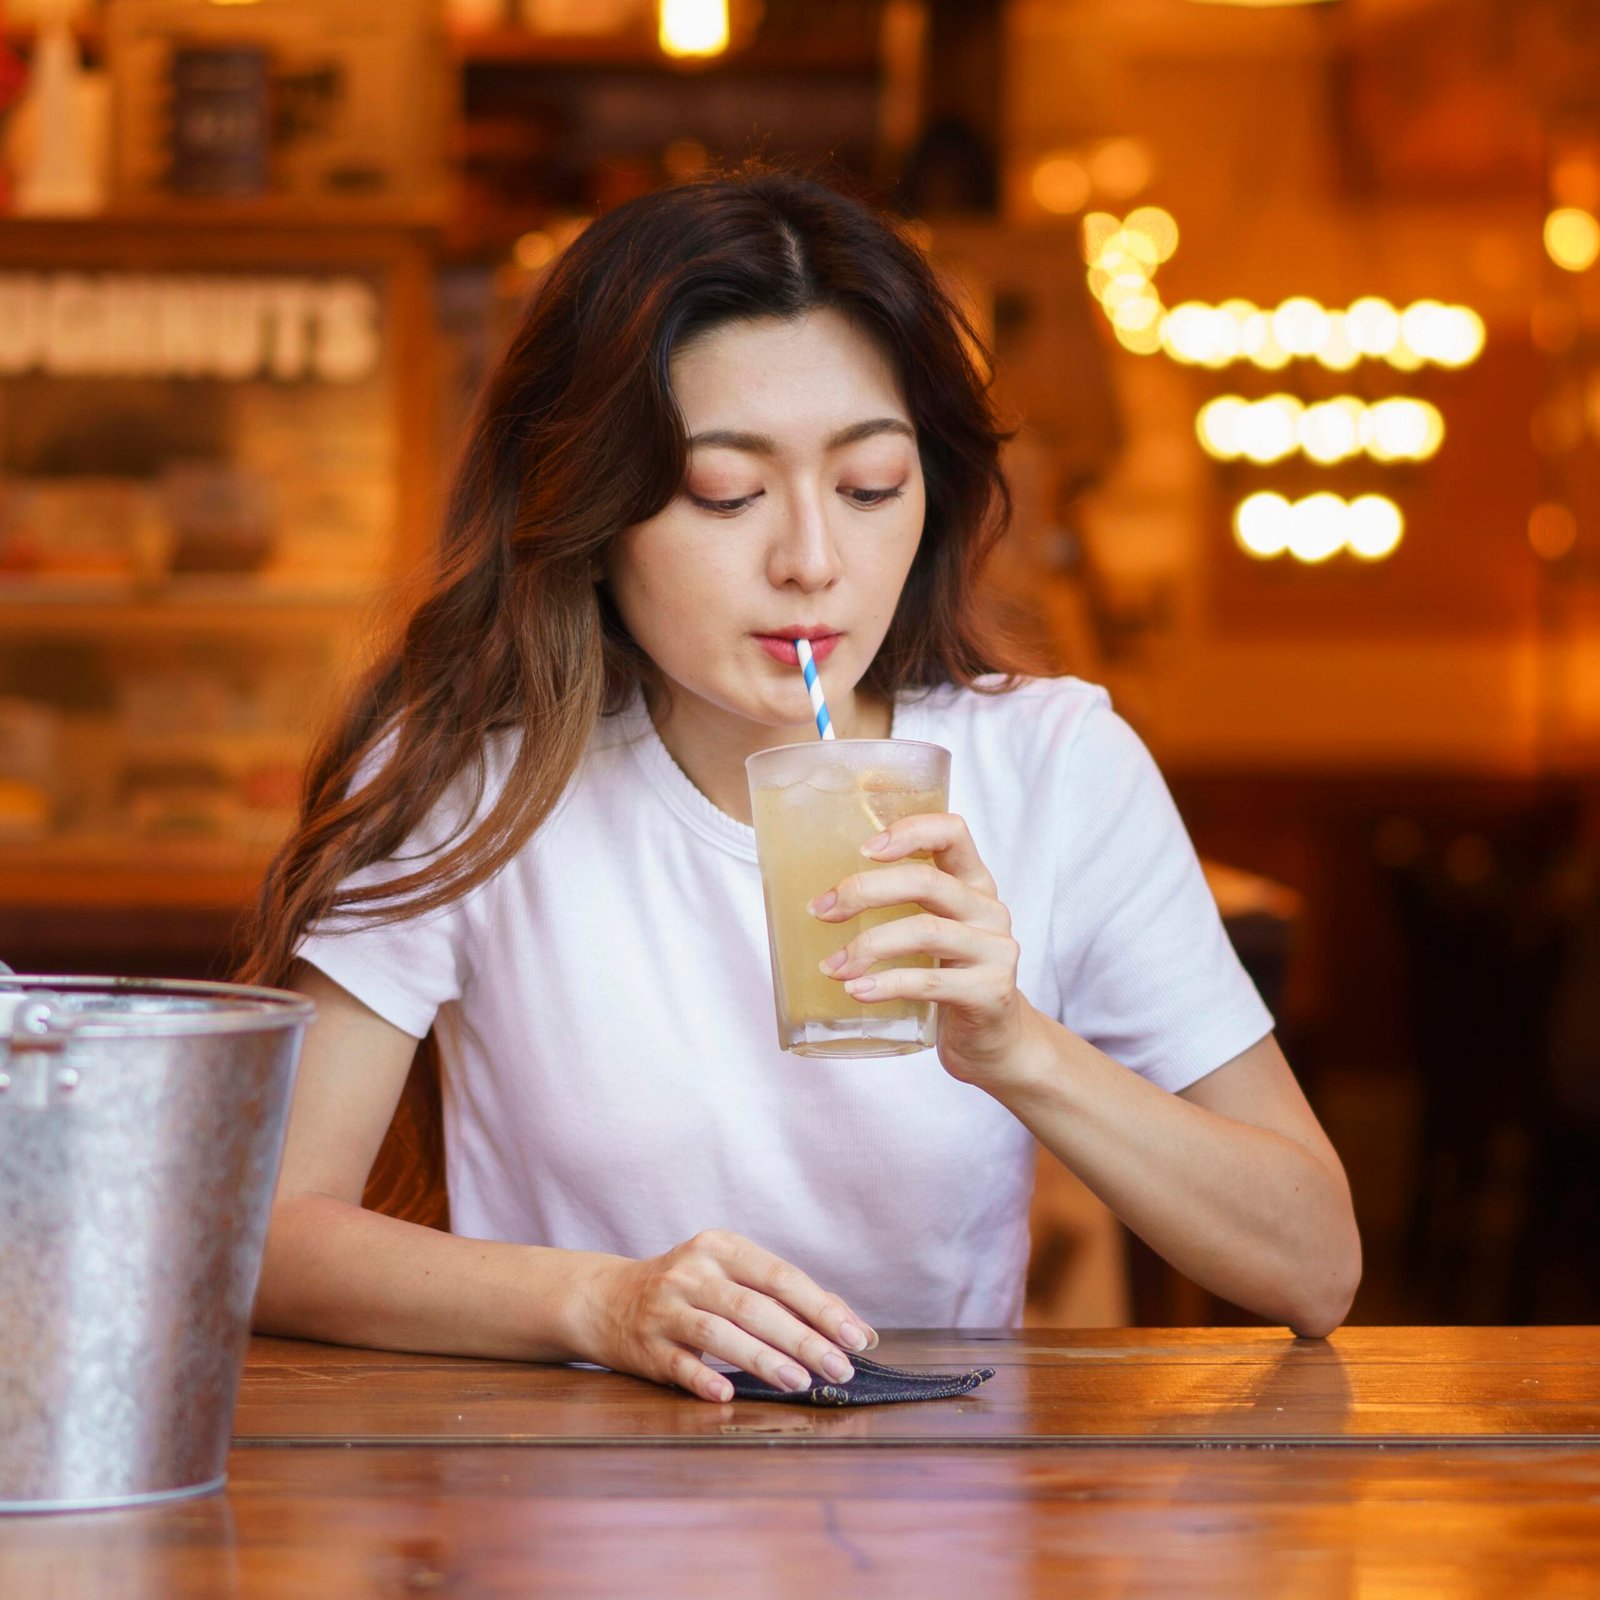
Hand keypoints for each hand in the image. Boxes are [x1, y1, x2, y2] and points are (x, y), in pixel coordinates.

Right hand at [570, 1229, 878, 1403]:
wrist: (606, 1299)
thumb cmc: (690, 1289)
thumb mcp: (730, 1275)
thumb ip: (786, 1296)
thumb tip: (853, 1326)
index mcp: (721, 1247)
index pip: (779, 1276)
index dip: (820, 1306)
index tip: (856, 1337)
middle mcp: (692, 1272)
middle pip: (754, 1306)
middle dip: (803, 1339)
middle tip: (840, 1369)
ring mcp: (665, 1308)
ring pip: (719, 1333)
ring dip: (763, 1360)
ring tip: (801, 1382)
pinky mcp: (644, 1346)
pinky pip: (678, 1364)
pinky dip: (703, 1379)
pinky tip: (728, 1395)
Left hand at [808, 812, 1045, 1090]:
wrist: (997, 1043)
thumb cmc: (952, 978)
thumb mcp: (933, 932)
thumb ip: (900, 908)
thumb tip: (821, 900)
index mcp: (974, 883)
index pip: (952, 831)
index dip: (909, 831)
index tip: (863, 850)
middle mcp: (990, 910)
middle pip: (927, 881)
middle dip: (865, 891)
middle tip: (822, 911)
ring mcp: (995, 951)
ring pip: (926, 931)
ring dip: (869, 946)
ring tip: (832, 966)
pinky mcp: (991, 992)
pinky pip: (931, 982)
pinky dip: (887, 984)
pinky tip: (858, 991)